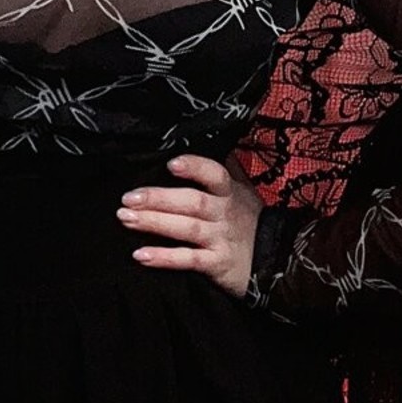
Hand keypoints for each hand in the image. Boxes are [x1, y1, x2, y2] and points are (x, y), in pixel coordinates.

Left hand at [115, 152, 264, 299]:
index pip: (214, 174)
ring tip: (126, 218)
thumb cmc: (249, 221)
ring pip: (186, 229)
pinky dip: (165, 258)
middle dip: (159, 198)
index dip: (194, 168)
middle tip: (128, 198)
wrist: (275, 260)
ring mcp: (220, 239)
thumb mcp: (242, 190)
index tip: (171, 164)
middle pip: (192, 202)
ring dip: (155, 223)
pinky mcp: (216, 264)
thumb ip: (225, 166)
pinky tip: (141, 255)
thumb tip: (207, 138)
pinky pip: (189, 260)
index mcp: (229, 192)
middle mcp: (224, 213)